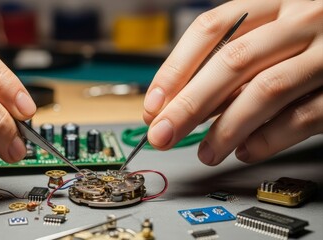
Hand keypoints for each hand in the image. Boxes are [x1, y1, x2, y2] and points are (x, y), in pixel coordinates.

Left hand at [143, 0, 322, 164]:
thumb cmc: (315, 34)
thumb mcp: (274, 30)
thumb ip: (236, 59)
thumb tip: (187, 101)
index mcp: (273, 2)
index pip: (210, 29)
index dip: (175, 69)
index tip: (153, 103)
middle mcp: (302, 19)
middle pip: (231, 63)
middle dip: (189, 105)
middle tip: (162, 135)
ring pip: (266, 91)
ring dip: (226, 129)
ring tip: (205, 153)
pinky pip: (304, 116)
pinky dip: (269, 139)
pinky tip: (245, 151)